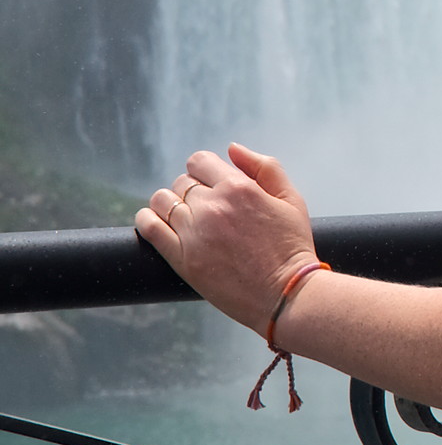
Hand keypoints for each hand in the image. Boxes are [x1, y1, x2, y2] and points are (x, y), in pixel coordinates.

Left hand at [136, 145, 318, 337]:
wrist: (287, 295)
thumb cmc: (292, 248)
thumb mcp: (291, 200)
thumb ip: (265, 167)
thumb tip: (232, 148)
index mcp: (239, 188)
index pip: (200, 162)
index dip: (204, 170)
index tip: (209, 184)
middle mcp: (213, 206)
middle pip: (182, 182)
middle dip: (191, 190)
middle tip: (204, 209)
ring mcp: (195, 233)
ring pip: (162, 201)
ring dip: (169, 204)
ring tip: (181, 217)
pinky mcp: (182, 259)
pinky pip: (150, 227)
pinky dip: (146, 219)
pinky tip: (152, 220)